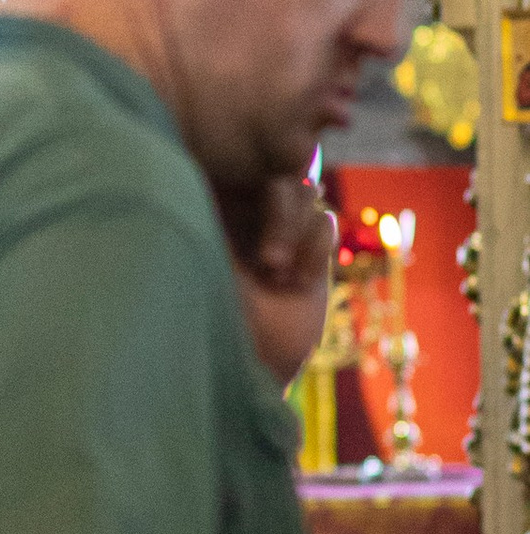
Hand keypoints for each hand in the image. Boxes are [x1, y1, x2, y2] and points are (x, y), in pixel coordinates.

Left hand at [221, 176, 336, 385]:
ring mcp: (277, 230)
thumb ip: (212, 216)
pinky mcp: (308, 248)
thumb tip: (208, 171)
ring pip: (305, 192)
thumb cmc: (217, 318)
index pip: (234, 170)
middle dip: (282, 216)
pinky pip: (325, 221)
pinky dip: (316, 249)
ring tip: (280, 277)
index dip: (246, 181)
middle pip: (278, 176)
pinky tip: (298, 284)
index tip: (249, 224)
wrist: (255, 364)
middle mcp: (242, 214)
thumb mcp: (208, 264)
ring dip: (298, 233)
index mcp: (209, 211)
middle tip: (270, 264)